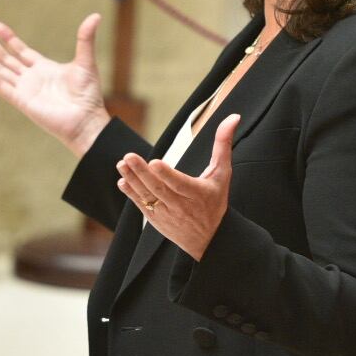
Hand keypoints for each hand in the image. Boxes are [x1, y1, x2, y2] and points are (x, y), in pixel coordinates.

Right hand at [0, 15, 108, 156]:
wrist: (86, 120)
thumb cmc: (88, 94)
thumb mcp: (86, 61)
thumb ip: (85, 39)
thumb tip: (95, 16)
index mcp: (43, 68)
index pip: (20, 51)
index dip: (8, 38)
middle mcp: (31, 78)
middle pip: (6, 59)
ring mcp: (25, 90)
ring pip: (0, 71)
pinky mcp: (22, 101)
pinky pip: (1, 86)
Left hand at [116, 113, 238, 260]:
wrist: (210, 239)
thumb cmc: (216, 201)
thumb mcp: (222, 174)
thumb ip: (224, 145)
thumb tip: (233, 116)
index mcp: (198, 194)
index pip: (180, 184)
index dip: (167, 174)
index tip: (154, 162)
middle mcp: (181, 206)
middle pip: (159, 189)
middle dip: (142, 173)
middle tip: (128, 156)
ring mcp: (167, 214)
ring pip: (147, 197)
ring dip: (133, 180)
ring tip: (122, 164)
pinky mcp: (157, 220)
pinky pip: (142, 206)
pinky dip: (131, 194)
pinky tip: (122, 180)